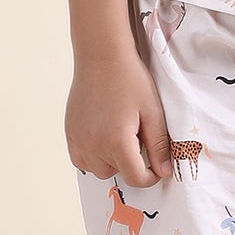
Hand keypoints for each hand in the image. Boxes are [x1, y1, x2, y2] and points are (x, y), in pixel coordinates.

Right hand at [67, 46, 173, 185]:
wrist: (102, 56)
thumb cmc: (129, 79)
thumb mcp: (153, 112)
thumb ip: (158, 145)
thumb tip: (164, 171)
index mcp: (117, 141)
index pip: (136, 178)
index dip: (151, 177)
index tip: (157, 165)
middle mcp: (94, 144)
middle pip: (117, 174)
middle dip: (131, 165)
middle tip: (138, 139)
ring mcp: (79, 139)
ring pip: (97, 170)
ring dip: (111, 162)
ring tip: (120, 138)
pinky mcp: (70, 132)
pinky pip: (80, 160)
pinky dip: (93, 157)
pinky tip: (103, 139)